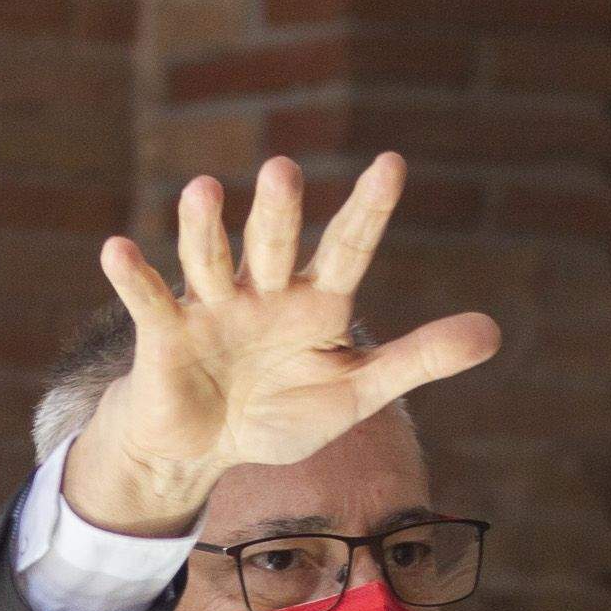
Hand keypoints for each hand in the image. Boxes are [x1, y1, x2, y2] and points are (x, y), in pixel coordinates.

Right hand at [64, 154, 492, 539]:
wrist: (206, 447)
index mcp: (316, 303)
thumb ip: (418, 359)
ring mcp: (211, 311)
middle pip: (274, 246)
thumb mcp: (357, 393)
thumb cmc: (282, 409)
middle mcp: (264, 293)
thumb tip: (493, 331)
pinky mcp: (165, 337)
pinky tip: (118, 249)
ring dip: (205, 229)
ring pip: (209, 260)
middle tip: (284, 170)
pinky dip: (134, 277)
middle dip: (279, 213)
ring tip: (206, 191)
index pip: (348, 247)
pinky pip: (149, 302)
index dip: (368, 209)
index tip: (391, 163)